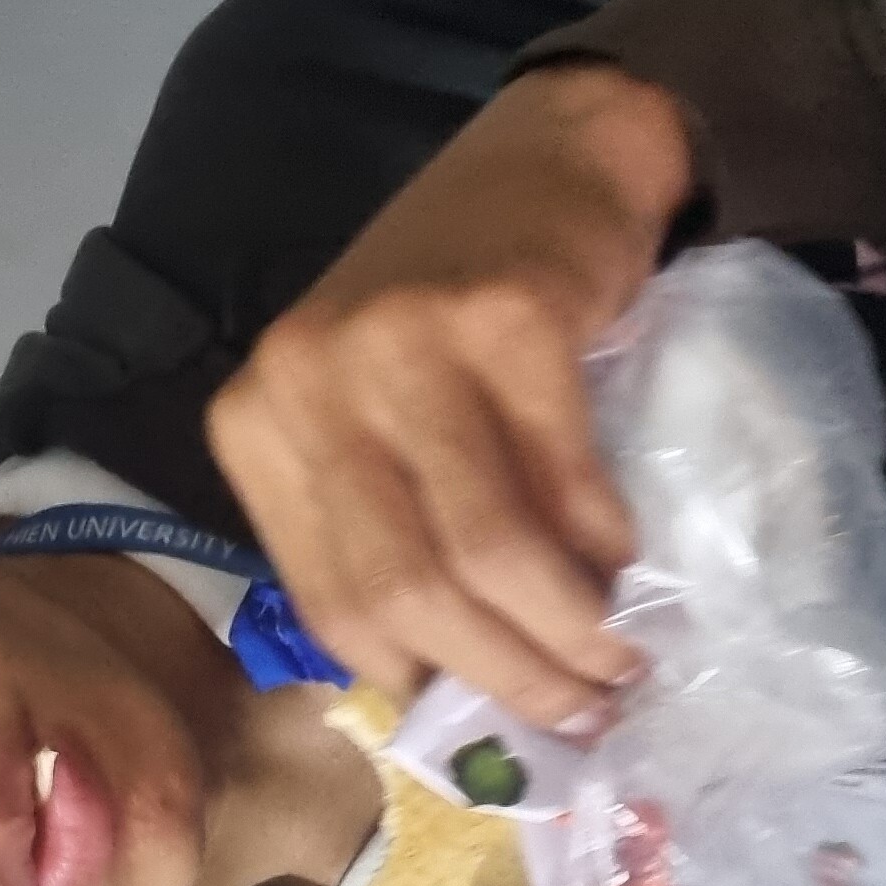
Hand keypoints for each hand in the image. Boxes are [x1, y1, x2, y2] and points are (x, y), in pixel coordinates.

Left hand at [207, 62, 693, 729]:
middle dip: (505, 675)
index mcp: (256, 422)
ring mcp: (402, 342)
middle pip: (406, 588)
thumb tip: (444, 699)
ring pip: (483, 549)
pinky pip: (562, 479)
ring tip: (619, 664)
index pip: (328, 601)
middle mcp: (307, 380)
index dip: (419, 682)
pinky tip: (629, 562)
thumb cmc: (453, 315)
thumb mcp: (372, 418)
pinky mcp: (505, 316)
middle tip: (582, 715)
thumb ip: (381, 530)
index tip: (491, 728)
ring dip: (567, 630)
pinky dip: (603, 543)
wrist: (545, 157)